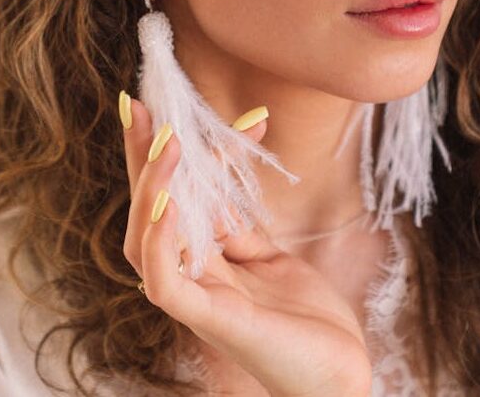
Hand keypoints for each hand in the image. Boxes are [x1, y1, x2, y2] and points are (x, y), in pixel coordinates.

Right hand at [121, 94, 372, 396]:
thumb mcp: (268, 254)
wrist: (340, 370)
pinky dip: (161, 241)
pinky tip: (168, 202)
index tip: (166, 110)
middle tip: (139, 109)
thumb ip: (237, 221)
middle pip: (146, 214)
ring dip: (151, 190)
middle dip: (141, 160)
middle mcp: (188, 279)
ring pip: (145, 244)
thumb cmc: (303, 317)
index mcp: (199, 262)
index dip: (159, 158)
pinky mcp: (211, 319)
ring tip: (167, 144)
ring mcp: (196, 300)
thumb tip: (224, 168)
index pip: (168, 201)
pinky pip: (166, 282)